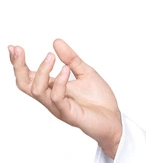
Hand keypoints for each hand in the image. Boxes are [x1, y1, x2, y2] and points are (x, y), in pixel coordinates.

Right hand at [8, 39, 122, 157]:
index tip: (13, 47)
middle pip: (24, 85)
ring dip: (41, 71)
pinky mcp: (69, 115)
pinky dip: (60, 82)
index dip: (18, 63)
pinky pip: (57, 98)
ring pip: (37, 91)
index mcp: (52, 88)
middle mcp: (51, 98)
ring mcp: (59, 107)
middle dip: (18, 67)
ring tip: (51, 57)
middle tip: (19, 49)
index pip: (28, 76)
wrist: (115, 121)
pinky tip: (66, 70)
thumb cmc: (100, 101)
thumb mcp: (86, 73)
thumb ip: (72, 59)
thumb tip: (56, 42)